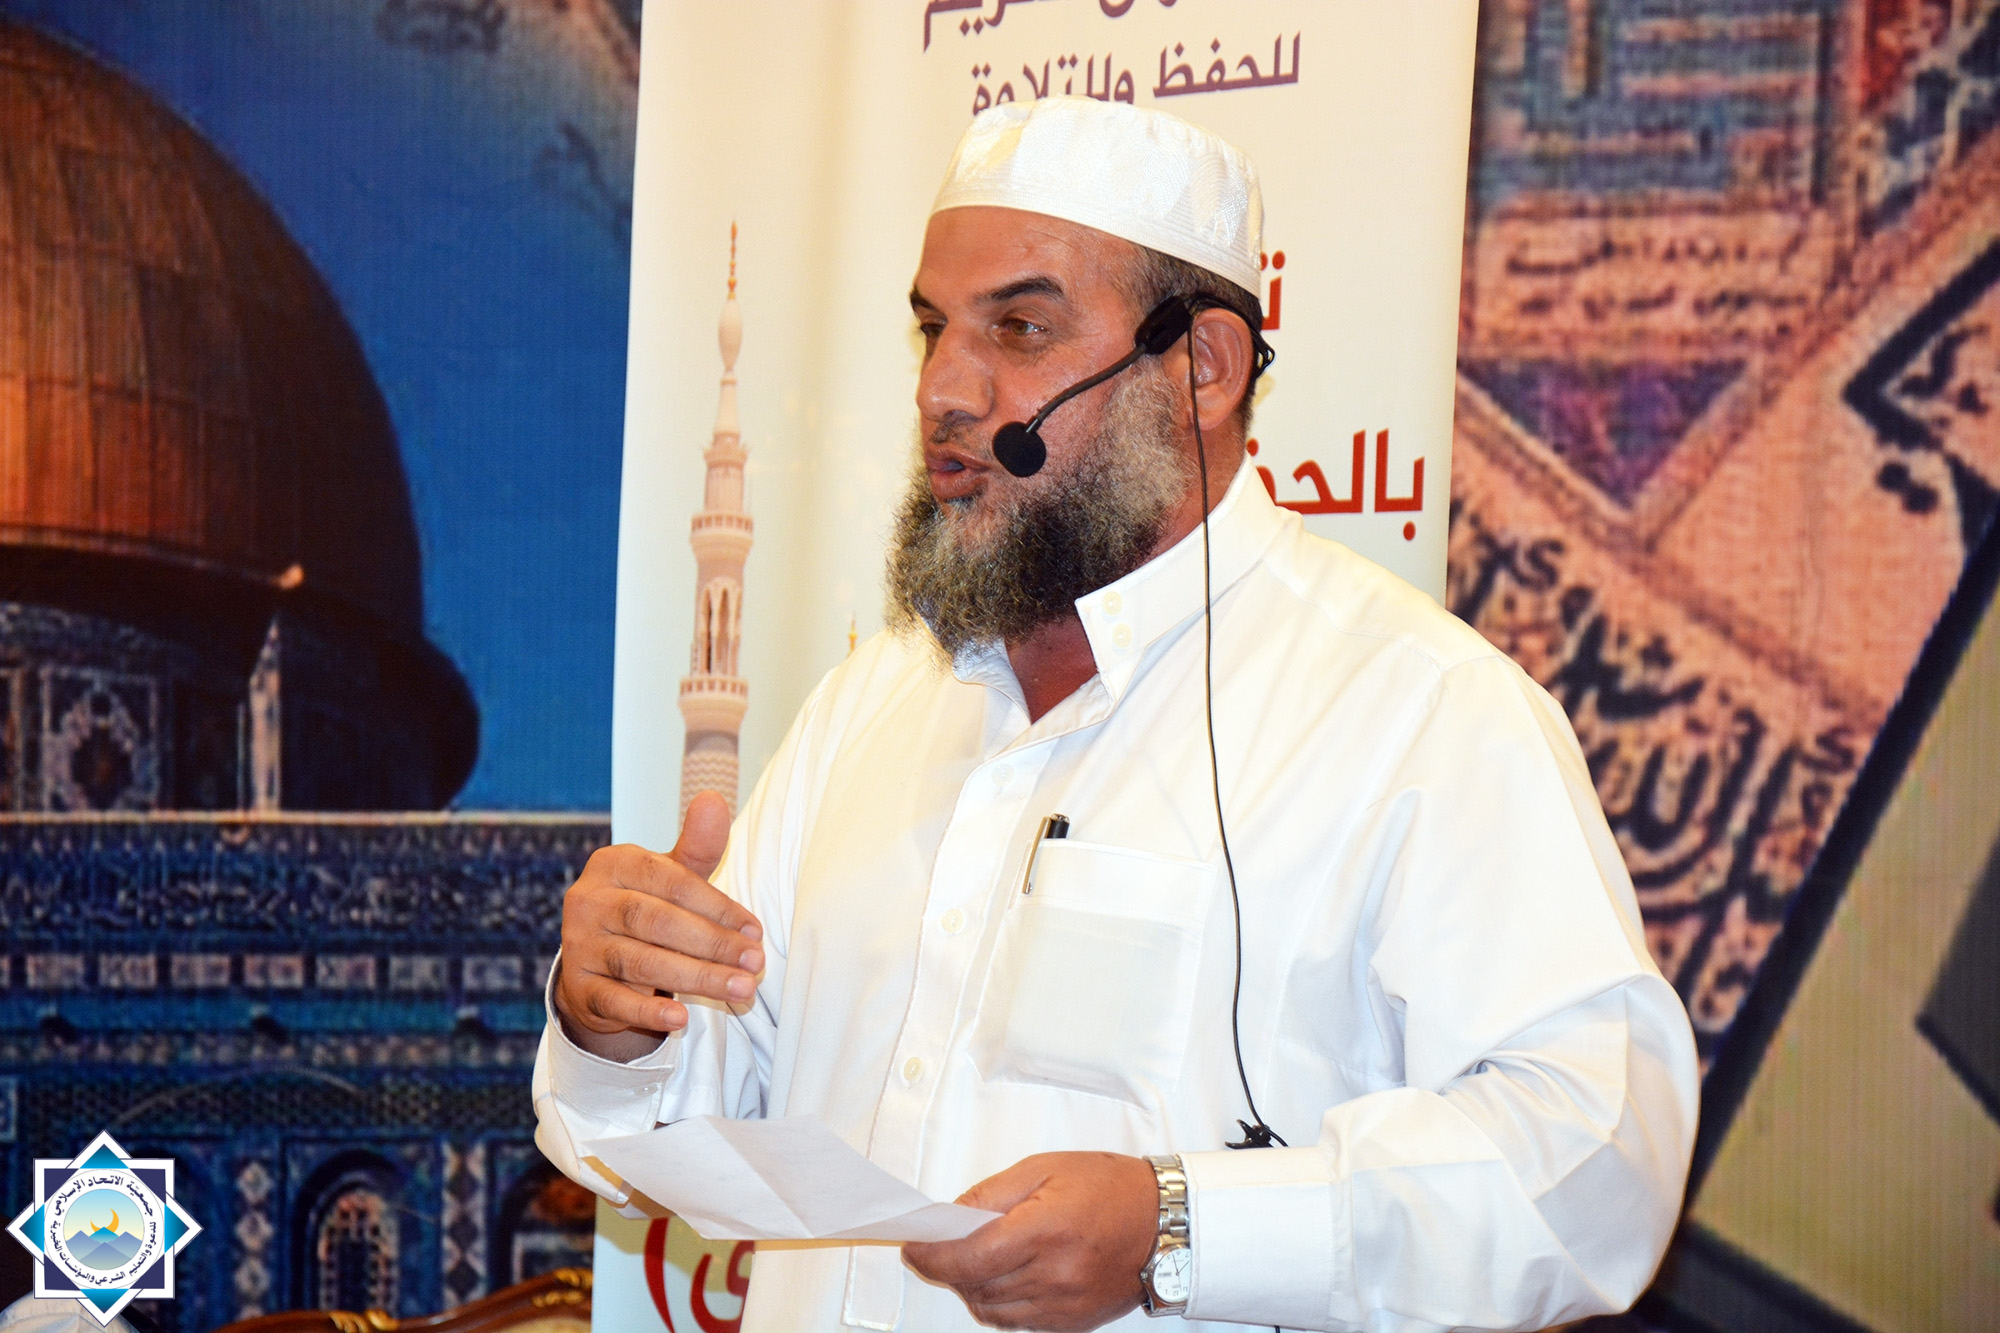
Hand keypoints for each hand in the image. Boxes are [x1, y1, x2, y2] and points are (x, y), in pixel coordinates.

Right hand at [554, 790, 764, 1060]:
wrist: (597, 962)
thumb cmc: (648, 908)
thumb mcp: (670, 876)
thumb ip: (697, 847)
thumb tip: (713, 799)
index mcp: (614, 863)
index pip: (671, 882)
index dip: (717, 907)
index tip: (755, 931)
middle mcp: (588, 900)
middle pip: (656, 922)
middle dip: (712, 944)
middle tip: (755, 964)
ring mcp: (578, 944)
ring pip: (638, 961)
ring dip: (694, 978)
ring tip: (738, 990)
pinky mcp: (576, 987)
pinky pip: (613, 999)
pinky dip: (647, 1010)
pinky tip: (680, 1019)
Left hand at [904, 1152, 1156, 1330]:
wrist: (1164, 1222)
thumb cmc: (1109, 1187)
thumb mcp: (1045, 1168)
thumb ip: (992, 1194)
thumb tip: (952, 1216)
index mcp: (1045, 1230)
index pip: (969, 1257)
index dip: (931, 1256)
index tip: (913, 1245)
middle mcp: (1054, 1275)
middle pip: (975, 1286)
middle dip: (948, 1267)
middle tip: (942, 1244)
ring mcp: (1063, 1305)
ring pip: (992, 1310)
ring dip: (971, 1287)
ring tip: (975, 1259)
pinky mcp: (1072, 1322)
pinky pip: (1018, 1322)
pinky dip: (999, 1303)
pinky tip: (1004, 1278)